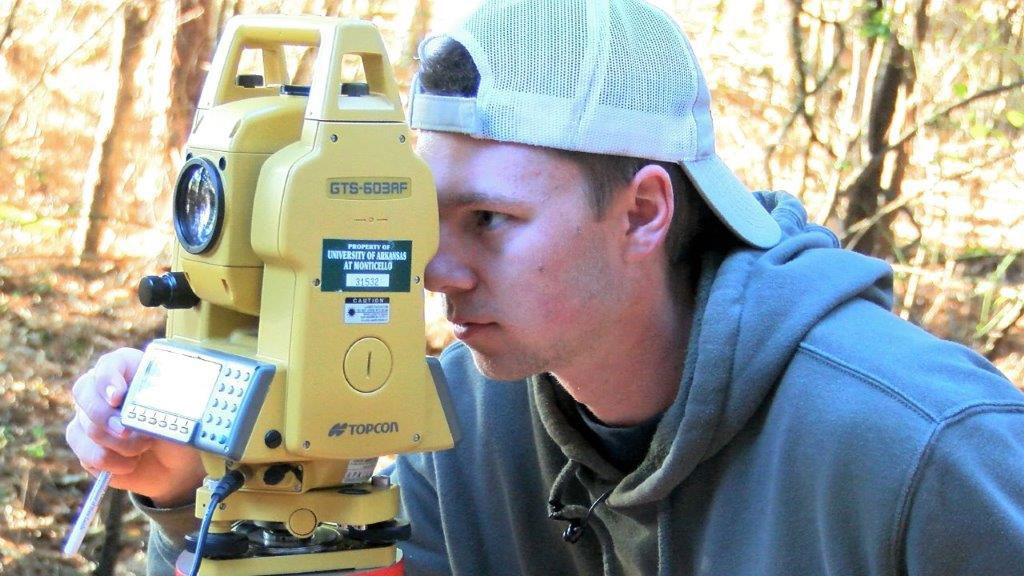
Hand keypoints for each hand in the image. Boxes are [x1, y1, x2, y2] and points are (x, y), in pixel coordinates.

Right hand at [65, 347, 205, 506]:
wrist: (172, 465)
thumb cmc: (178, 430)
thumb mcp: (181, 414)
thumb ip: (165, 403)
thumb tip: (150, 405)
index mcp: (130, 371)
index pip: (109, 364)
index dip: (108, 378)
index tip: (118, 397)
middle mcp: (103, 390)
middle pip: (84, 391)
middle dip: (104, 414)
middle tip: (125, 430)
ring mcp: (89, 417)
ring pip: (87, 426)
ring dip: (119, 443)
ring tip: (145, 446)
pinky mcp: (84, 445)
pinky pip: (86, 453)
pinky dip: (112, 462)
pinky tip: (131, 463)